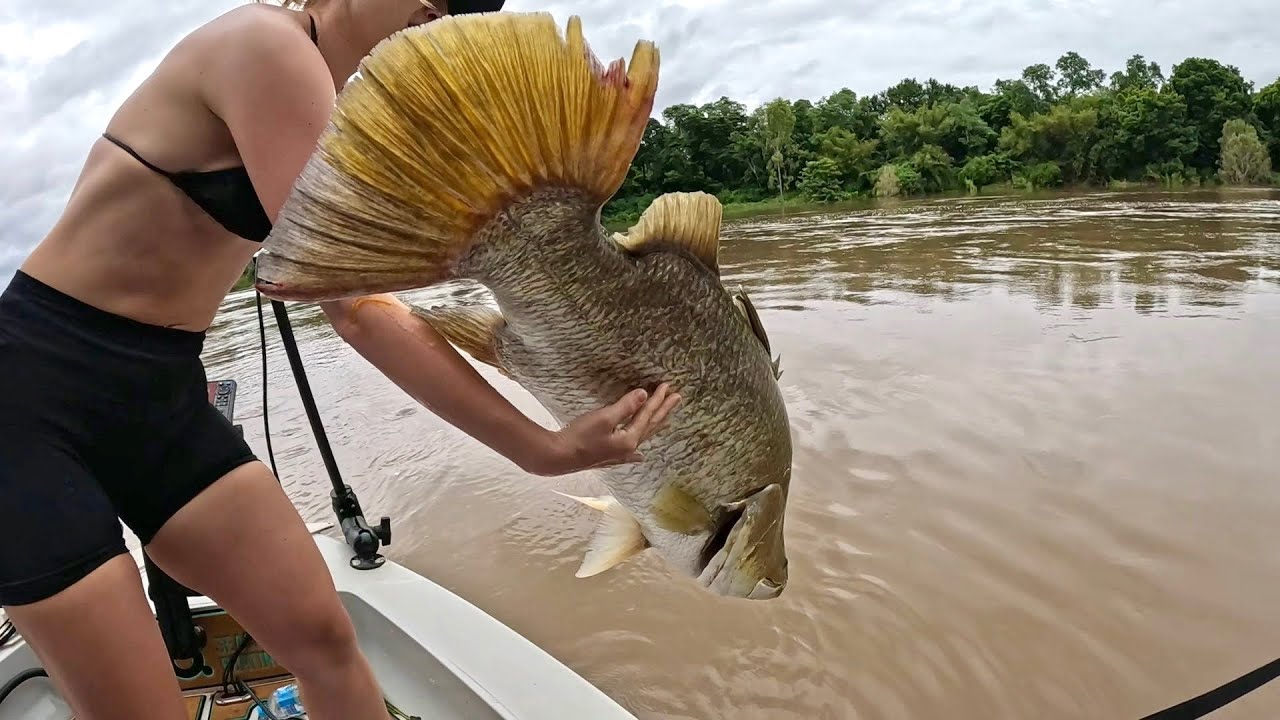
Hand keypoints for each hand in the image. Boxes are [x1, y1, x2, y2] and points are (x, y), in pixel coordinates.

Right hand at [532, 383, 681, 475]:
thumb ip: (626, 406)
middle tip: (677, 398)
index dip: (658, 400)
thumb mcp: (604, 417)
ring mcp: (619, 455)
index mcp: (630, 439)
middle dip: (663, 411)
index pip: (647, 415)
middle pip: (650, 426)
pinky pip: (631, 450)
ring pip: (643, 437)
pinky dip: (638, 447)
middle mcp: (628, 449)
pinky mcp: (609, 458)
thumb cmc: (580, 436)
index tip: (669, 387)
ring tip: (667, 419)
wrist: (558, 457)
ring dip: (655, 426)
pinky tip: (640, 455)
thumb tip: (644, 395)